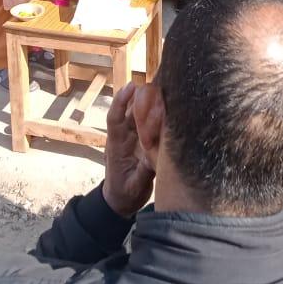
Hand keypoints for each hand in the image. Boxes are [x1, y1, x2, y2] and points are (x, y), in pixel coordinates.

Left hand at [102, 82, 154, 217]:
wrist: (119, 201)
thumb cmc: (125, 194)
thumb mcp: (135, 186)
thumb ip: (144, 171)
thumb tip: (156, 155)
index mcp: (117, 145)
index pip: (115, 118)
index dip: (121, 101)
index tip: (131, 86)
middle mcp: (124, 137)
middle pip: (129, 110)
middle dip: (139, 95)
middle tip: (155, 82)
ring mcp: (132, 138)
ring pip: (139, 114)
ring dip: (149, 101)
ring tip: (164, 87)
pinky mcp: (141, 141)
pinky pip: (147, 123)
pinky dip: (155, 113)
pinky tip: (168, 104)